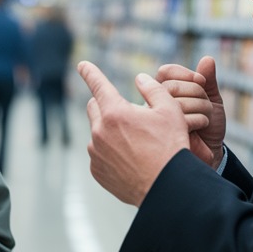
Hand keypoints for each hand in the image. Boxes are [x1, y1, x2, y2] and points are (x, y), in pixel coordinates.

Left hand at [77, 61, 189, 204]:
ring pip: (98, 133)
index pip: (98, 84)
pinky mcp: (97, 171)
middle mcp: (99, 131)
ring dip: (110, 132)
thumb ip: (153, 88)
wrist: (167, 187)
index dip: (90, 72)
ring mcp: (96, 153)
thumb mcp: (170, 111)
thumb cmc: (170, 147)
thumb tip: (140, 78)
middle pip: (93, 108)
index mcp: (115, 112)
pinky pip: (100, 154)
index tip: (82, 65)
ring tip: (135, 143)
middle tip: (124, 113)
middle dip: (105, 105)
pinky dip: (111, 152)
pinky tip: (130, 159)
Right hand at [155, 56, 224, 167]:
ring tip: (205, 119)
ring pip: (173, 100)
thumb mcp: (212, 100)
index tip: (202, 81)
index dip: (184, 73)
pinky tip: (200, 128)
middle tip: (207, 104)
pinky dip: (196, 119)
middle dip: (195, 92)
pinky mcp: (162, 135)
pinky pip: (176, 119)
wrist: (211, 151)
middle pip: (169, 85)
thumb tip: (208, 59)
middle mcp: (155, 104)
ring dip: (198, 106)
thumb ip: (209, 80)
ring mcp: (155, 120)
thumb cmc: (208, 126)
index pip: (166, 72)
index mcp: (165, 91)